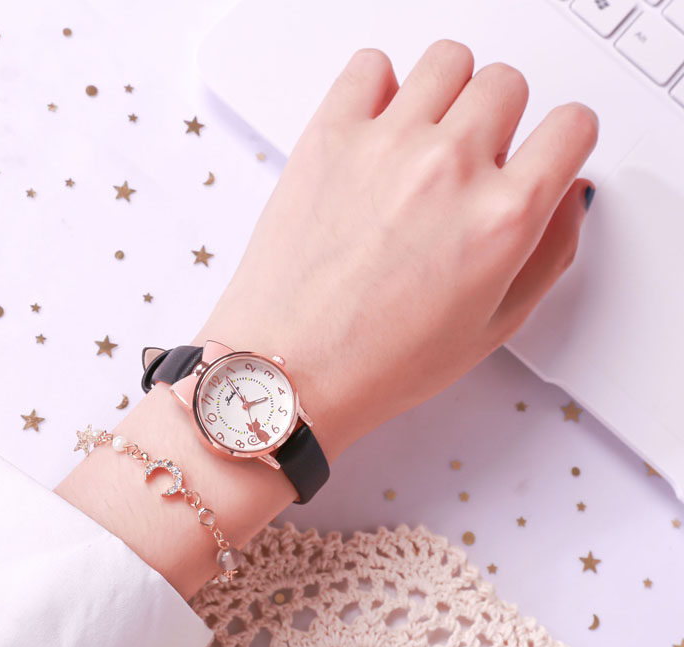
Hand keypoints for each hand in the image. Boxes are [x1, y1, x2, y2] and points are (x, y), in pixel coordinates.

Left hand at [192, 40, 597, 462]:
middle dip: (502, 119)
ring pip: (447, 60)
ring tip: (425, 140)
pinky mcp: (328, 136)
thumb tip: (566, 198)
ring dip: (448, 93)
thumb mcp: (492, 329)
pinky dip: (379, 86)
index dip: (564, 141)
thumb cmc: (377, 363)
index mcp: (501, 219)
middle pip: (507, 85)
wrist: (291, 370)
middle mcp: (449, 168)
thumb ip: (547, 256)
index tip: (545, 151)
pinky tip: (376, 131)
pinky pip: (370, 64)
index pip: (572, 127)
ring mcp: (386, 145)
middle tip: (474, 161)